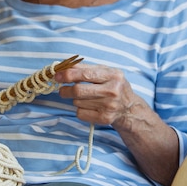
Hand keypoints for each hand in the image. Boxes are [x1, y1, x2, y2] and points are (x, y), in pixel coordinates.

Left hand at [55, 63, 178, 184]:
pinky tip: (88, 107)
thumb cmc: (113, 85)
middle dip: (65, 90)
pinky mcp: (105, 119)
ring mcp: (109, 106)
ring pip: (78, 102)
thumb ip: (86, 68)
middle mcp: (113, 91)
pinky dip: (79, 110)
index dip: (67, 75)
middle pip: (78, 90)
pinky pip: (80, 113)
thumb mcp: (105, 72)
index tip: (57, 76)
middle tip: (62, 90)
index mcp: (113, 75)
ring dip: (75, 100)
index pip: (85, 74)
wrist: (129, 108)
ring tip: (84, 98)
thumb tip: (63, 66)